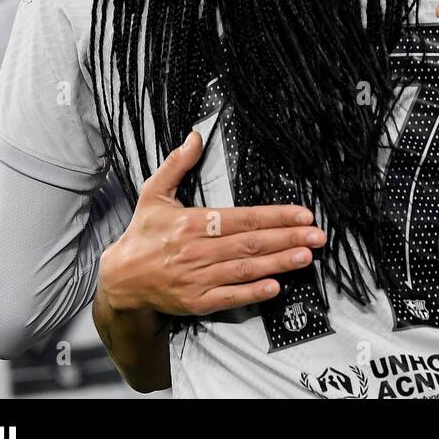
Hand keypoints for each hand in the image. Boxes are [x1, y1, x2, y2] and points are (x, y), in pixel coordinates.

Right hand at [96, 131, 324, 316]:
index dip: (276, 216)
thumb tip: (195, 136)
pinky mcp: (196, 302)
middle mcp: (198, 250)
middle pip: (251, 243)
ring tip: (306, 256)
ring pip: (246, 269)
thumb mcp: (154, 194)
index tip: (303, 214)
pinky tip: (275, 287)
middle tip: (318, 236)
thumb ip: (177, 165)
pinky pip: (229, 297)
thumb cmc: (143, 234)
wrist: (120, 279)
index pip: (243, 218)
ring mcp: (198, 278)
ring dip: (279, 263)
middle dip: (288, 238)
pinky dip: (252, 293)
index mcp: (193, 222)